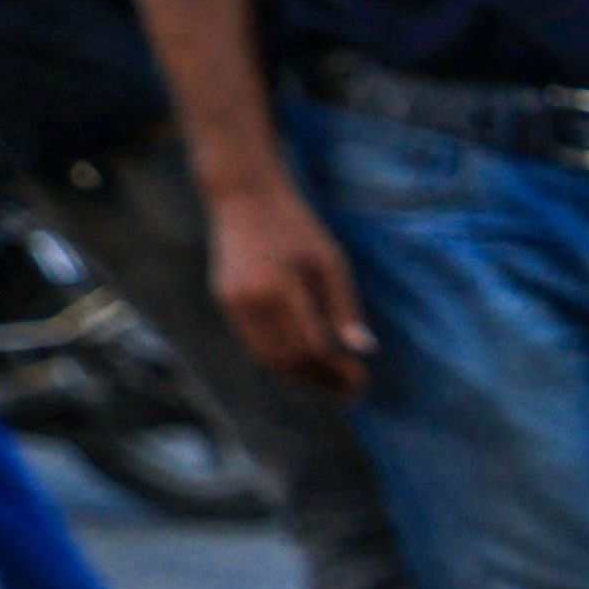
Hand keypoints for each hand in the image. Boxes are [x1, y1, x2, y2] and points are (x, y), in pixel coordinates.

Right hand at [205, 175, 371, 396]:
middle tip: (352, 390)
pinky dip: (281, 360)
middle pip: (287, 360)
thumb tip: (364, 350)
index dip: (338, 371)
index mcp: (278, 288)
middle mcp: (249, 300)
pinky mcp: (225, 301)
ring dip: (301, 376)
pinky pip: (254, 343)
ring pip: (267, 358)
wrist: (244, 198)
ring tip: (332, 382)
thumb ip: (344, 307)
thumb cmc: (296, 227)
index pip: (311, 347)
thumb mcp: (330, 262)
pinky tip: (307, 363)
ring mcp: (231, 302)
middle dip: (321, 380)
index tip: (362, 380)